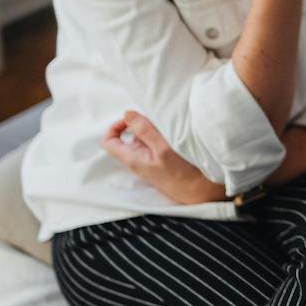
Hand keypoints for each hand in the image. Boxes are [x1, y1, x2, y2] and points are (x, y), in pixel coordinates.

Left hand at [102, 110, 225, 204]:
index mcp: (132, 158)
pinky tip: (171, 136)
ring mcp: (147, 162)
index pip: (108, 141)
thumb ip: (144, 130)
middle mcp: (136, 160)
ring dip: (150, 130)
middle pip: (127, 137)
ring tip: (165, 128)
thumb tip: (128, 114)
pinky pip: (151, 145)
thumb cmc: (181, 173)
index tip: (132, 119)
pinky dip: (158, 136)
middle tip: (155, 121)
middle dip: (139, 125)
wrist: (197, 191)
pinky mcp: (157, 162)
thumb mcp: (163, 148)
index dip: (115, 126)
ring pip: (141, 140)